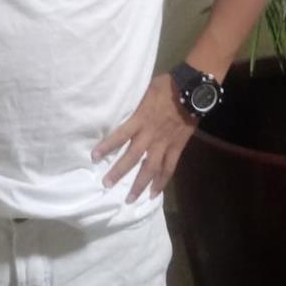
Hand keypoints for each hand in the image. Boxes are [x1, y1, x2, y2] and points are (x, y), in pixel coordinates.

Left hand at [92, 73, 195, 202]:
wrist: (192, 90)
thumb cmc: (165, 86)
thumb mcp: (144, 91)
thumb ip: (135, 106)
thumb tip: (122, 109)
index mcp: (140, 119)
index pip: (120, 135)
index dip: (107, 146)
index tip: (94, 157)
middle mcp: (150, 135)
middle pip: (132, 157)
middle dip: (119, 172)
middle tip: (107, 185)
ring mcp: (165, 143)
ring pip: (151, 168)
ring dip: (140, 185)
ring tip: (131, 199)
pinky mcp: (177, 148)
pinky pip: (169, 168)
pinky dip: (162, 182)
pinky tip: (154, 194)